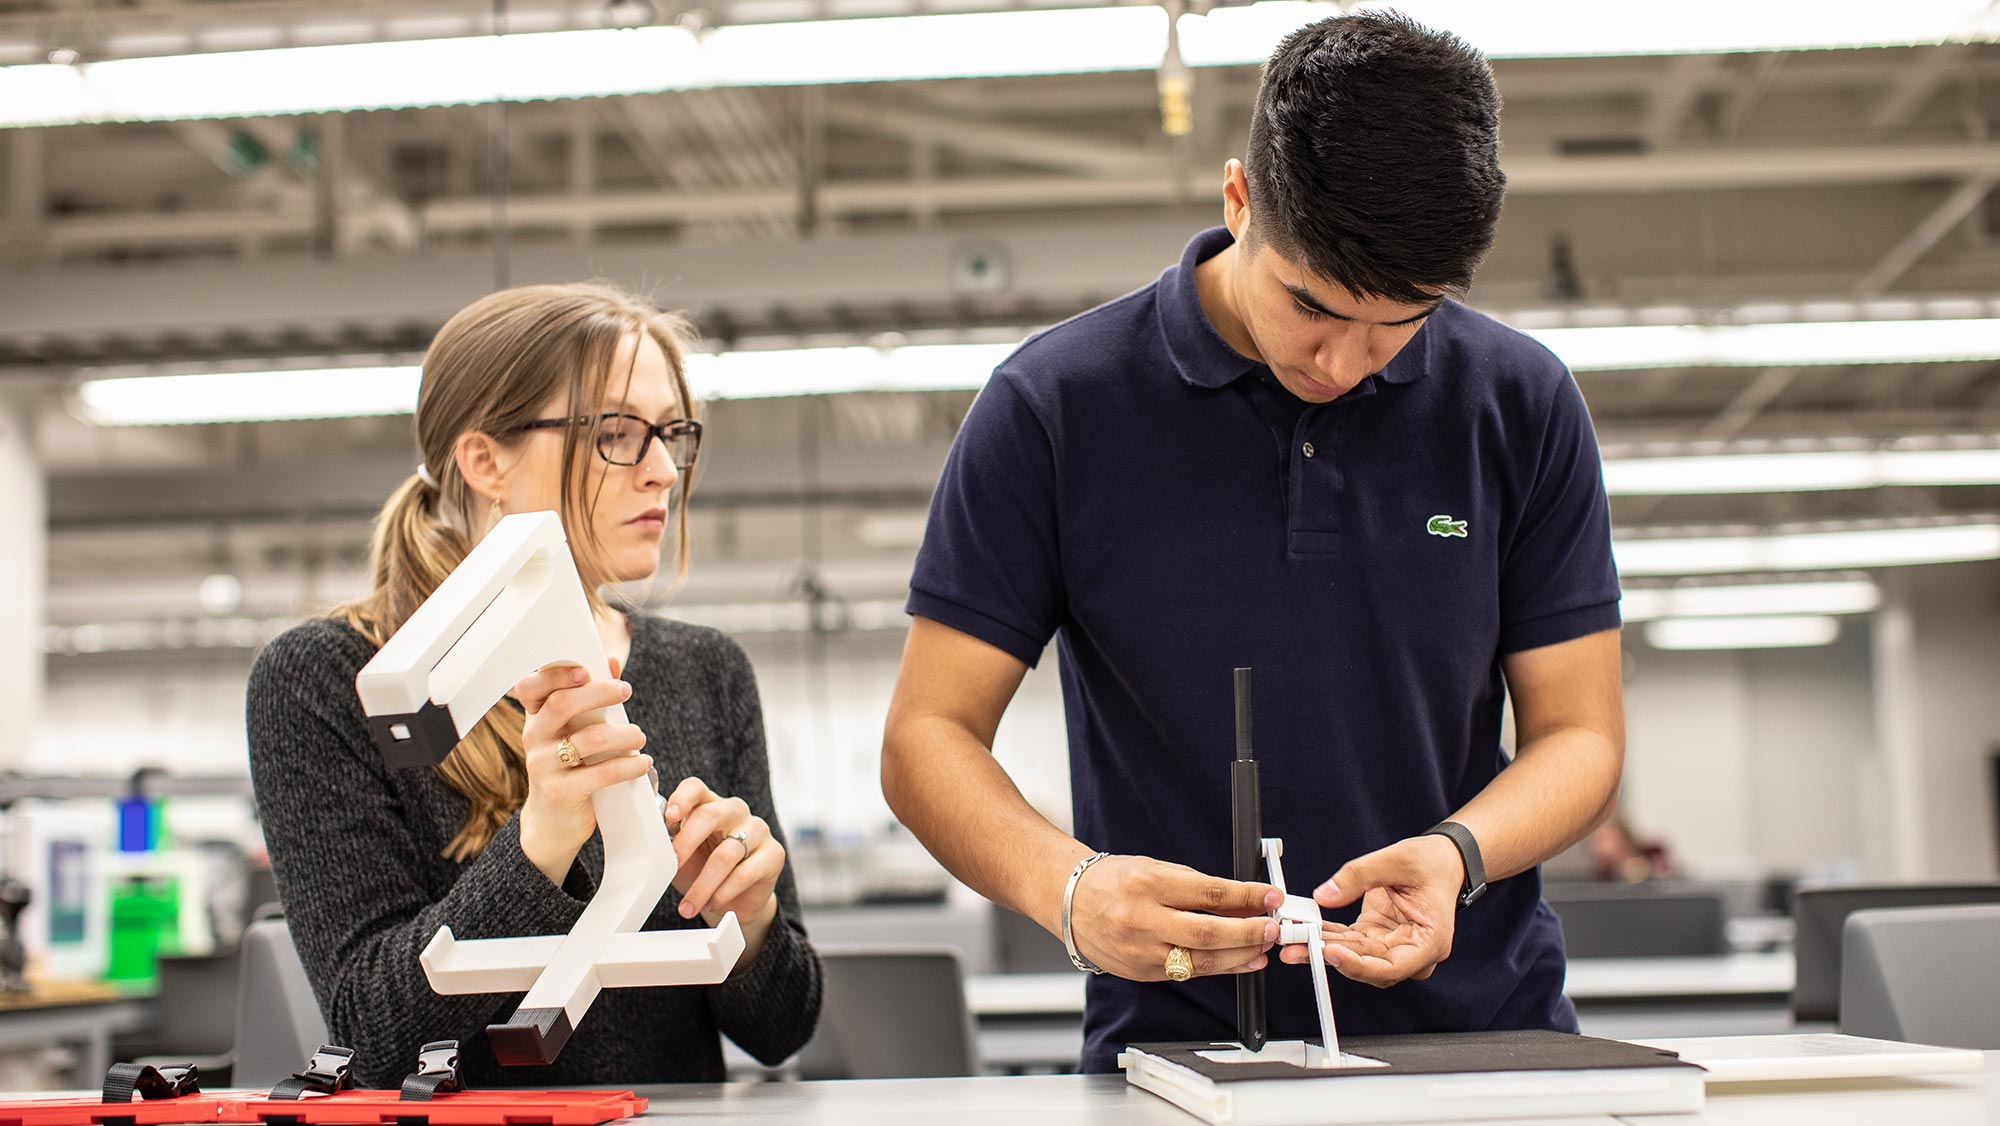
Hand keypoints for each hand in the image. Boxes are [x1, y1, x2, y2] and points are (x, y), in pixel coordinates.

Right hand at [511, 659, 653, 885]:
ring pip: (589, 739)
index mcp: (535, 718)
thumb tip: (612, 660)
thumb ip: (591, 699)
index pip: (531, 687)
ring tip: (639, 737)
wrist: (553, 822)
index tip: (586, 670)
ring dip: (624, 735)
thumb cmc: (570, 768)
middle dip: (600, 693)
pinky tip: (644, 763)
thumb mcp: (575, 732)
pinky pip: (600, 773)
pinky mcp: (559, 792)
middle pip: (562, 704)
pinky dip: (629, 766)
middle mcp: (533, 738)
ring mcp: (542, 766)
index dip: (554, 674)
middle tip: (627, 692)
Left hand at [663, 777, 784, 928]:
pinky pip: (744, 873)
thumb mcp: (680, 857)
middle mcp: (735, 811)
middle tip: (673, 866)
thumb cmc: (702, 872)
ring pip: (726, 853)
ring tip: (689, 905)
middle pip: (711, 814)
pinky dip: (723, 893)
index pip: (695, 788)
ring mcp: (758, 830)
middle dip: (687, 842)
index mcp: (709, 804)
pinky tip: (712, 904)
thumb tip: (649, 838)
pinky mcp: (774, 854)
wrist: (733, 902)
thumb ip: (668, 842)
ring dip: (703, 885)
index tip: (669, 817)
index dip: (682, 798)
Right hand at [1068, 854, 1281, 981]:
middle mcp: (1142, 919)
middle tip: (1271, 928)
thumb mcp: (1156, 869)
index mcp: (1148, 884)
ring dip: (1239, 956)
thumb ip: (1198, 887)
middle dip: (1247, 932)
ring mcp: (1140, 951)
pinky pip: (1187, 972)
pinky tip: (1238, 962)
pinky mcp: (1141, 972)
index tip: (1269, 896)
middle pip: (1207, 933)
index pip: (1209, 893)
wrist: (1070, 901)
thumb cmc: (1113, 881)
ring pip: (1201, 961)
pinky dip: (1218, 967)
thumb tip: (1243, 900)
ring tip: (1262, 948)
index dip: (1246, 897)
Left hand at [1278, 834, 1462, 986]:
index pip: (1391, 967)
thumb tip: (1324, 895)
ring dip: (1322, 949)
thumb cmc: (1431, 863)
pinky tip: (1304, 929)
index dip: (1358, 966)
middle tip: (1296, 946)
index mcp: (1429, 941)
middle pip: (1367, 965)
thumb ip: (1358, 876)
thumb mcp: (1396, 860)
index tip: (1329, 953)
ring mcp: (1394, 946)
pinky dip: (1326, 936)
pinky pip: (1349, 942)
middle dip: (1329, 956)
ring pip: (1354, 956)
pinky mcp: (1377, 937)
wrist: (1442, 860)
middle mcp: (1412, 951)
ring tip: (1291, 940)